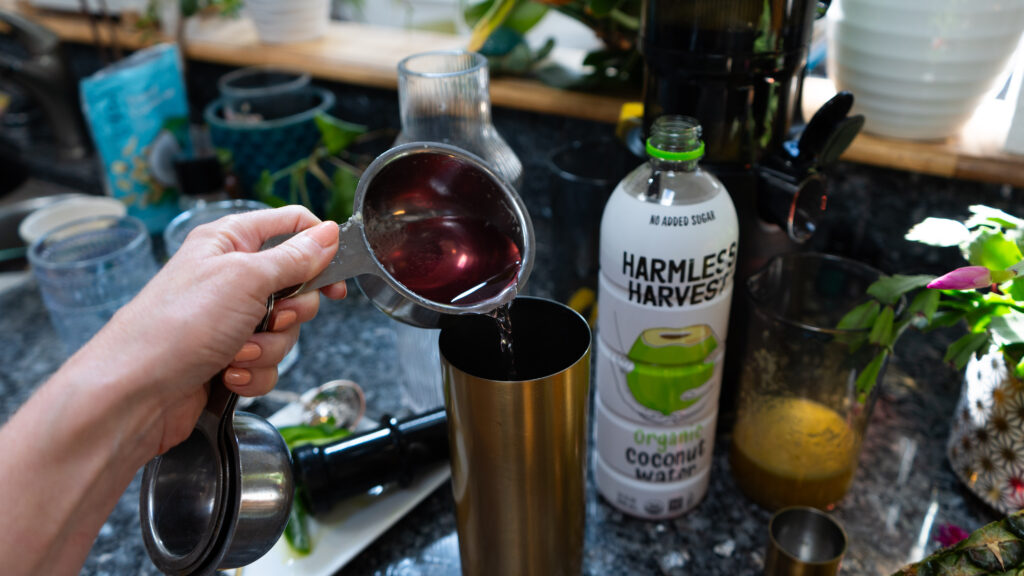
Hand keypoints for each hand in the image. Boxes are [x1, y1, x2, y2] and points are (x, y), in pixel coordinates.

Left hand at [85, 205, 347, 456]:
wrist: (135, 394)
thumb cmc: (176, 326)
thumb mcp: (245, 279)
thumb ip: (294, 258)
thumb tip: (329, 234)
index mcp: (229, 242)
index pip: (290, 227)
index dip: (319, 249)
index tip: (336, 279)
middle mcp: (230, 277)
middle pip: (296, 286)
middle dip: (291, 312)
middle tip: (270, 318)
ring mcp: (229, 320)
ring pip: (284, 330)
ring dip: (268, 347)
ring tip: (236, 354)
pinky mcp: (229, 357)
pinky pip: (267, 363)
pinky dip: (254, 372)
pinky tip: (228, 375)